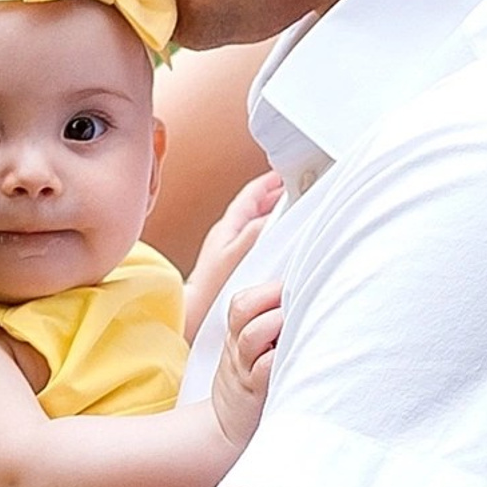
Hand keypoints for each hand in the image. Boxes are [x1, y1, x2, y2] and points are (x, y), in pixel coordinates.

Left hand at [182, 170, 283, 340]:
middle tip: (292, 192)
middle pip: (253, 207)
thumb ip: (256, 230)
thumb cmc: (212, 284)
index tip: (284, 175)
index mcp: (229, 225)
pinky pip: (253, 241)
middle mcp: (227, 234)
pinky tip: (274, 245)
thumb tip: (275, 213)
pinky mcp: (230, 264)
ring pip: (253, 224)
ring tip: (288, 215)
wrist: (194, 311)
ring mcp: (228, 248)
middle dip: (273, 198)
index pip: (251, 194)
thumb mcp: (239, 252)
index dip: (269, 183)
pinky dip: (266, 236)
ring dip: (271, 217)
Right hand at [209, 280, 283, 448]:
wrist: (225, 427)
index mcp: (237, 334)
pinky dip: (276, 358)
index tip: (295, 289)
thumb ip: (265, 325)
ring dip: (275, 323)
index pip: (244, 300)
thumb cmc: (249, 381)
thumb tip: (302, 298)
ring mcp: (246, 369)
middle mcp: (239, 348)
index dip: (268, 290)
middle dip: (272, 299)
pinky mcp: (256, 393)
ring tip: (295, 322)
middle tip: (298, 300)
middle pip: (244, 309)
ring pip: (252, 336)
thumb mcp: (247, 350)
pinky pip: (263, 370)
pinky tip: (294, 353)